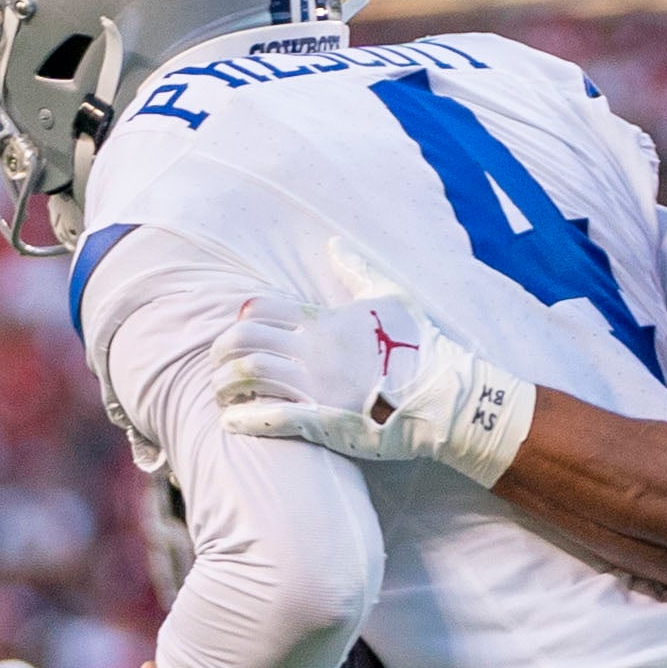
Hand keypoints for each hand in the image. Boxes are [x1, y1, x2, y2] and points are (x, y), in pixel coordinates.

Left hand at [209, 282, 534, 485]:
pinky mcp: (323, 419)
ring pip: (248, 374)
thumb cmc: (422, 345)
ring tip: (223, 396)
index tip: (241, 335)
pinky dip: (244, 419)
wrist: (445, 394)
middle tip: (220, 368)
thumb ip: (358, 270)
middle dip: (222, 353)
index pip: (260, 309)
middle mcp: (314, 348)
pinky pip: (271, 415)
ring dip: (226, 385)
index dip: (241, 321)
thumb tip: (335, 244)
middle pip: (244, 339)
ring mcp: (317, 384)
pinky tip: (230, 423)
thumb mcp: (392, 295)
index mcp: (324, 319)